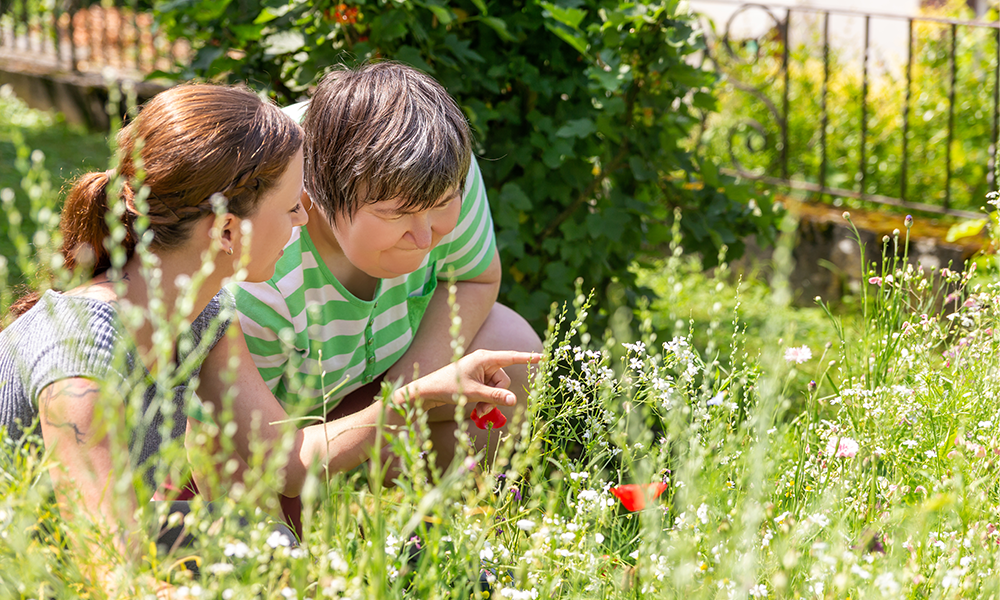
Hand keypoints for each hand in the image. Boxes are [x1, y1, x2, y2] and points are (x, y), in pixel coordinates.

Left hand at [394, 349, 540, 409]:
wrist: (428, 391)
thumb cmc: (448, 387)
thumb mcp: (473, 393)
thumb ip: (495, 397)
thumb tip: (514, 400)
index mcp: (485, 358)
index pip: (512, 357)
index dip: (528, 358)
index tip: (544, 356)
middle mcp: (485, 362)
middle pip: (504, 380)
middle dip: (496, 397)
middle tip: (482, 410)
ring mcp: (481, 371)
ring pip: (497, 389)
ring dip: (489, 402)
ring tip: (477, 412)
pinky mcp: (478, 379)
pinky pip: (490, 390)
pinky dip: (485, 400)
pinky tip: (476, 408)